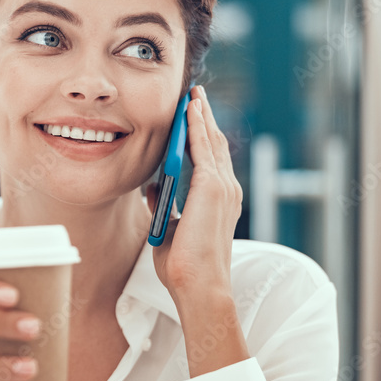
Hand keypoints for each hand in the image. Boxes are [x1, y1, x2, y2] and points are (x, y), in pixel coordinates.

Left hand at [145, 85, 242, 301]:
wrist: (197, 285)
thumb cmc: (184, 266)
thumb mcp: (169, 227)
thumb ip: (165, 203)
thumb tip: (154, 186)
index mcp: (218, 200)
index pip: (211, 159)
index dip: (203, 135)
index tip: (194, 116)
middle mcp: (226, 190)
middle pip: (214, 144)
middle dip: (204, 118)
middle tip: (195, 96)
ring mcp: (222, 187)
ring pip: (211, 141)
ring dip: (201, 116)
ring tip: (193, 96)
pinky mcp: (213, 188)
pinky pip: (203, 148)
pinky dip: (197, 127)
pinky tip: (190, 110)